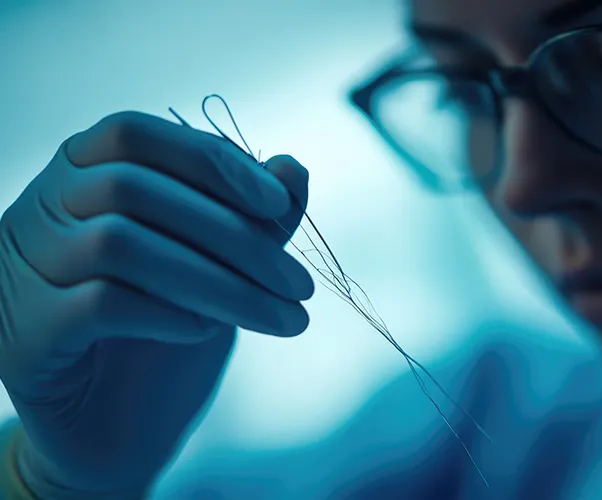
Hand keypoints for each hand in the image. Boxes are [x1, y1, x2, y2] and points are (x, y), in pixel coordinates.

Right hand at [0, 112, 313, 496]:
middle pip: (134, 189)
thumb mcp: (218, 266)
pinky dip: (166, 312)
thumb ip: (250, 218)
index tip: (279, 203)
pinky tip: (205, 330)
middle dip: (236, 236)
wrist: (115, 426)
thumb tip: (293, 168)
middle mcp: (40, 209)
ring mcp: (23, 269)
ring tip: (277, 317)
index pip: (134, 134)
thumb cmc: (166, 333)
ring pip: (119, 244)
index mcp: (81, 175)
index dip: (211, 160)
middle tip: (299, 285)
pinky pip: (96, 302)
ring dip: (219, 282)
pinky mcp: (25, 334)